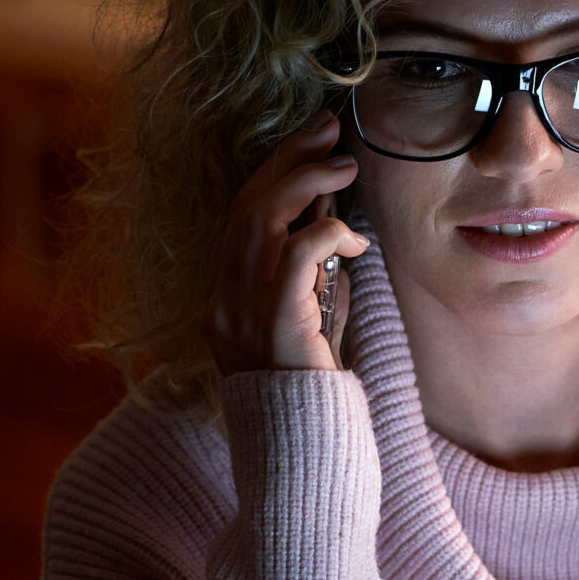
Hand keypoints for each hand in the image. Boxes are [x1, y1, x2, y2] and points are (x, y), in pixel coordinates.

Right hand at [204, 115, 369, 376]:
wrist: (305, 449)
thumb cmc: (313, 395)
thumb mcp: (310, 330)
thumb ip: (315, 285)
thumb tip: (339, 239)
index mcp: (225, 299)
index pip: (240, 218)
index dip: (272, 173)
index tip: (308, 144)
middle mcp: (224, 299)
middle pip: (246, 205)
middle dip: (287, 159)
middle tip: (327, 131)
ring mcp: (242, 309)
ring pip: (261, 216)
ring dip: (305, 181)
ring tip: (343, 165)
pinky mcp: (275, 320)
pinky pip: (298, 253)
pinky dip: (327, 232)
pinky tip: (354, 237)